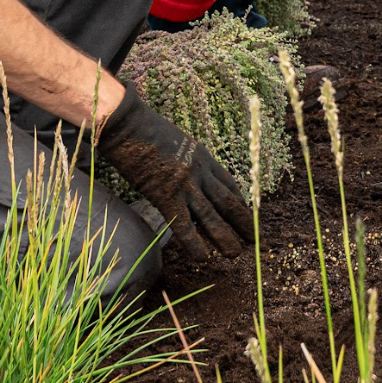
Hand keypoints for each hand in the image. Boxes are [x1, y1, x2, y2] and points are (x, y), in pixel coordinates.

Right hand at [95, 93, 252, 259]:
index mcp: (202, 155)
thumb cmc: (142, 128)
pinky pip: (185, 226)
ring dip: (226, 237)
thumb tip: (180, 173)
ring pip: (212, 216)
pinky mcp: (166, 196)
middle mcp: (199, 171)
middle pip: (227, 201)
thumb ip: (183, 159)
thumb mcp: (174, 141)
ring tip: (236, 254)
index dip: (239, 201)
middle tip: (254, 239)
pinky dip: (195, 244)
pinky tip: (203, 258)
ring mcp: (185, 184)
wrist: (127, 124)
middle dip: (242, 221)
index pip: (228, 182)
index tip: (246, 214)